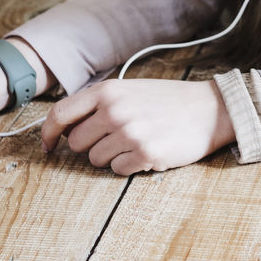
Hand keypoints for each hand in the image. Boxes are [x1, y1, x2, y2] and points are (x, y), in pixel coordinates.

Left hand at [41, 78, 235, 174]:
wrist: (211, 109)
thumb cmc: (168, 100)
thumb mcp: (130, 90)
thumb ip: (99, 104)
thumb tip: (66, 127)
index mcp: (108, 91)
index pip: (61, 113)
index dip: (49, 133)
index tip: (48, 146)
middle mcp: (114, 110)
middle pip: (76, 143)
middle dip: (91, 146)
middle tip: (116, 138)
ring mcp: (129, 133)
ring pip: (95, 160)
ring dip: (112, 156)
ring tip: (136, 142)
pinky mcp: (145, 154)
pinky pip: (118, 170)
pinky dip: (130, 165)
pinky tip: (147, 151)